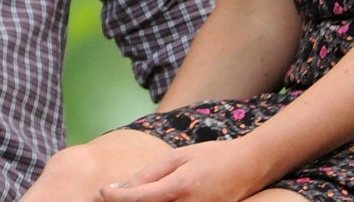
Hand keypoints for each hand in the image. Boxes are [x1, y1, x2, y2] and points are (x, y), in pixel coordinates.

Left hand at [98, 140, 270, 201]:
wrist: (249, 166)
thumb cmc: (213, 156)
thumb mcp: (179, 156)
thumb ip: (151, 172)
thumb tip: (125, 187)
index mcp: (179, 188)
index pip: (137, 199)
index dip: (115, 197)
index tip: (103, 191)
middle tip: (114, 195)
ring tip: (135, 195)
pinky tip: (153, 199)